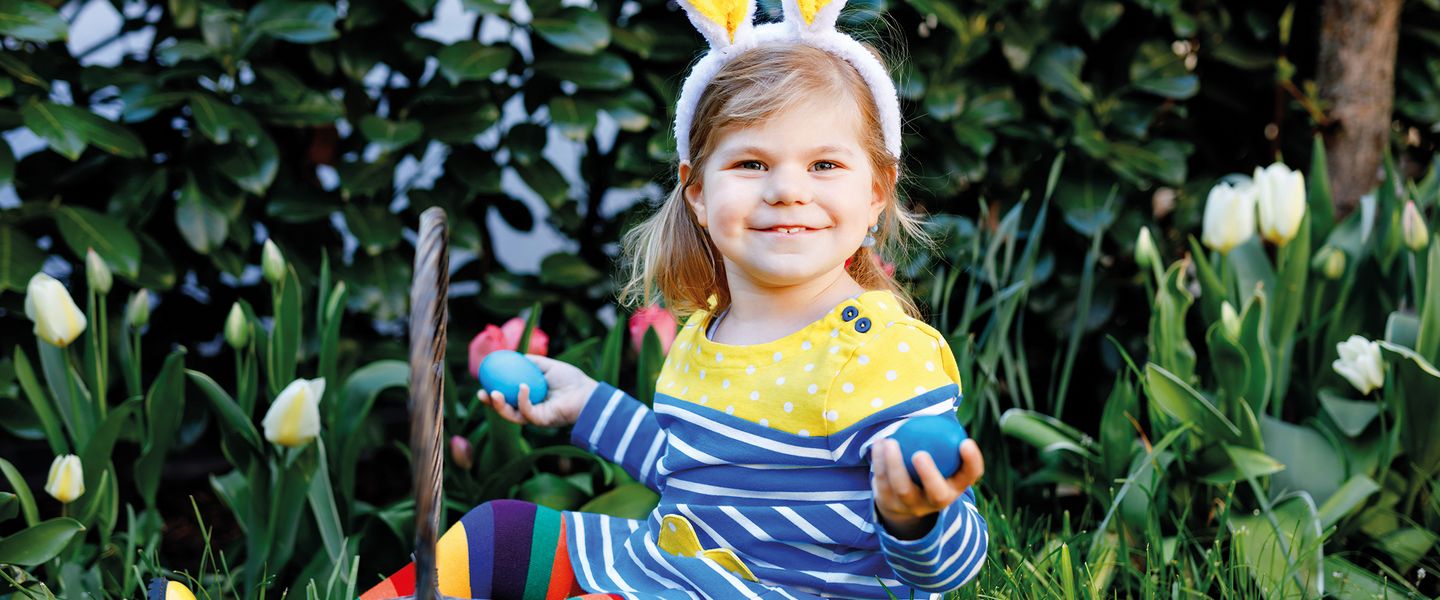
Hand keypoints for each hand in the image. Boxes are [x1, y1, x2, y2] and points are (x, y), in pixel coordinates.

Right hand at [480, 354, 597, 427]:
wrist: (587, 392)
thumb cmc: (571, 380)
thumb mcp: (548, 366)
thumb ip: (533, 362)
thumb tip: (516, 356)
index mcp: (530, 397)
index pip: (507, 396)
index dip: (493, 391)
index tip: (482, 381)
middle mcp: (530, 409)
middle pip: (505, 409)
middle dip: (491, 404)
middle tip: (481, 393)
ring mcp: (535, 417)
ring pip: (512, 415)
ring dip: (500, 406)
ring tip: (494, 394)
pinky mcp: (542, 421)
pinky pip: (527, 412)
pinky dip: (523, 400)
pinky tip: (522, 387)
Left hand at [871, 438, 984, 538]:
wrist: (903, 497)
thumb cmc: (931, 464)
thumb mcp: (942, 454)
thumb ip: (946, 435)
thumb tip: (950, 400)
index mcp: (955, 486)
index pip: (970, 476)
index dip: (972, 462)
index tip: (966, 442)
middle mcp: (937, 500)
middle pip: (937, 494)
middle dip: (929, 475)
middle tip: (920, 454)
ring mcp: (912, 505)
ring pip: (903, 489)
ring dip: (895, 464)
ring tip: (890, 442)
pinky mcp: (889, 504)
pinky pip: (883, 482)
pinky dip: (879, 462)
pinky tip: (878, 443)